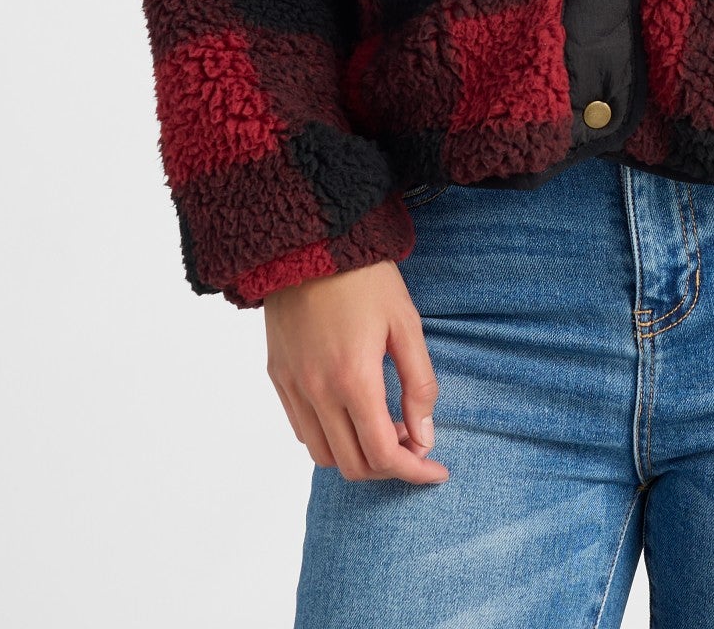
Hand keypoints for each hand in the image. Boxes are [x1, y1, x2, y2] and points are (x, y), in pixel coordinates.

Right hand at [264, 260, 450, 485]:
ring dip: (356, 455)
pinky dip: (328, 437)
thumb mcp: (406, 323)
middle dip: (388, 467)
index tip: (436, 470)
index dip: (414, 472)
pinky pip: (301, 429)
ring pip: (322, 455)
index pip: (382, 455)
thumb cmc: (365, 278)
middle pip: (351, 465)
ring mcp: (292, 386)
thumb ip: (418, 383)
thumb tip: (424, 436)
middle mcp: (317, 391)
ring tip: (383, 426)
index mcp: (354, 379)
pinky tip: (351, 412)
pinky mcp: (276, 376)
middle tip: (412, 442)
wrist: (309, 241)